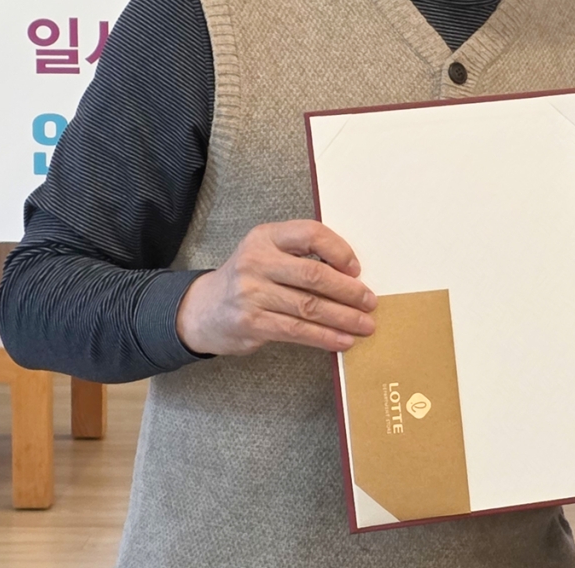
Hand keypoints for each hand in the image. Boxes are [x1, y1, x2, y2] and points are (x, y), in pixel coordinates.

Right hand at [175, 220, 376, 356]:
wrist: (204, 309)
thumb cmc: (250, 278)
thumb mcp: (268, 252)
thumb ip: (302, 255)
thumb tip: (352, 276)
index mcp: (266, 237)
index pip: (310, 234)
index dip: (339, 250)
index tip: (356, 269)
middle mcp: (256, 261)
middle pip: (314, 275)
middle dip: (349, 291)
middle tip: (370, 302)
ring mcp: (251, 293)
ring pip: (309, 307)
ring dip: (343, 318)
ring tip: (365, 326)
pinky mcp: (251, 323)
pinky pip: (297, 330)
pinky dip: (324, 337)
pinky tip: (343, 341)